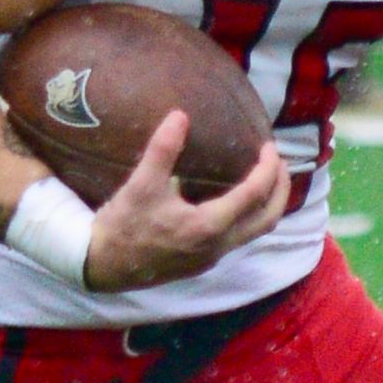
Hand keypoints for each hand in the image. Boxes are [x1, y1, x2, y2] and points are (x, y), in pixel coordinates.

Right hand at [81, 112, 291, 292]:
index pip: (253, 195)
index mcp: (208, 226)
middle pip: (267, 218)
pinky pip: (238, 238)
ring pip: (254, 232)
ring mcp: (211, 257)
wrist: (102, 266)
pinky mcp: (202, 262)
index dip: (267, 169)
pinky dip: (249, 217)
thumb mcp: (141, 184)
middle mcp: (217, 246)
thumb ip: (162, 150)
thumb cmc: (122, 226)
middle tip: (279, 162)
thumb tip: (179, 115)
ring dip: (267, 205)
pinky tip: (236, 201)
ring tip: (266, 179)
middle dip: (280, 190)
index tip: (269, 147)